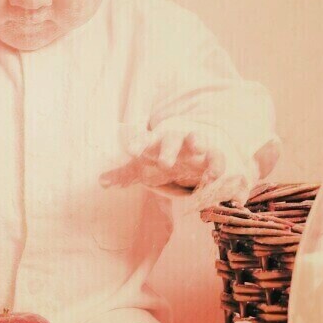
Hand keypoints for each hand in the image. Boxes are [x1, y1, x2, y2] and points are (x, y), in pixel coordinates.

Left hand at [99, 126, 225, 189]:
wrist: (189, 142)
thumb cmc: (162, 155)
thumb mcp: (143, 166)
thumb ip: (124, 175)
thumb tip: (101, 182)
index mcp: (157, 141)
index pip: (145, 141)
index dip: (137, 145)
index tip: (130, 151)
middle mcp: (177, 140)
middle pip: (173, 140)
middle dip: (170, 150)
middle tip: (165, 162)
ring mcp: (197, 146)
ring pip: (201, 143)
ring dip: (202, 150)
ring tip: (204, 163)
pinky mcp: (213, 156)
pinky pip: (219, 161)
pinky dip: (219, 169)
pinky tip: (221, 182)